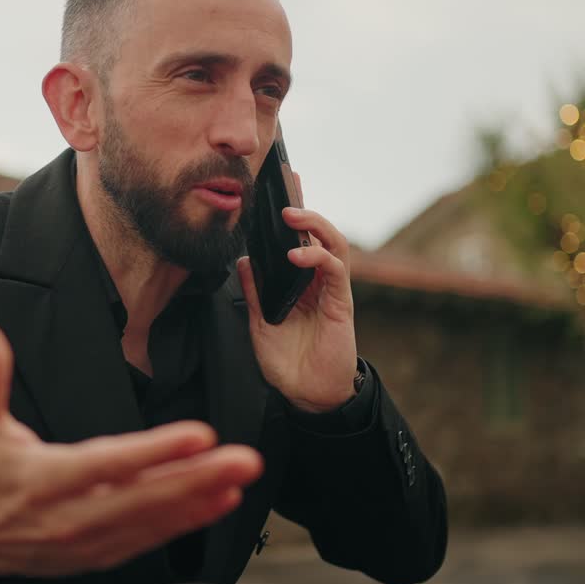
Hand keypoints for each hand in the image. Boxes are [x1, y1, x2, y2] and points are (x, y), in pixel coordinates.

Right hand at [0, 322, 262, 576]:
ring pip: (151, 520)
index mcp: (43, 480)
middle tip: (242, 459)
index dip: (154, 452)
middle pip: (142, 496)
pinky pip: (148, 538)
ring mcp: (87, 539)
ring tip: (238, 479)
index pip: (107, 464)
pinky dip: (185, 523)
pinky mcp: (99, 553)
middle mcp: (70, 515)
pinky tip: (216, 503)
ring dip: (200, 499)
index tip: (198, 436)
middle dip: (197, 478)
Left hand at [237, 173, 357, 413]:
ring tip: (291, 215)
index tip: (275, 187)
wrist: (307, 395)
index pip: (295, 241)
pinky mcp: (341, 302)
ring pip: (331, 243)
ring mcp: (330, 289)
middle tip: (285, 191)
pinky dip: (318, 256)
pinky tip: (298, 256)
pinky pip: (335, 269)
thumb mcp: (260, 323)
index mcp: (298, 282)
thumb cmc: (287, 362)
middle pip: (315, 234)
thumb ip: (255, 291)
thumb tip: (243, 259)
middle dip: (303, 207)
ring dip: (313, 224)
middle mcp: (316, 281)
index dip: (290, 215)